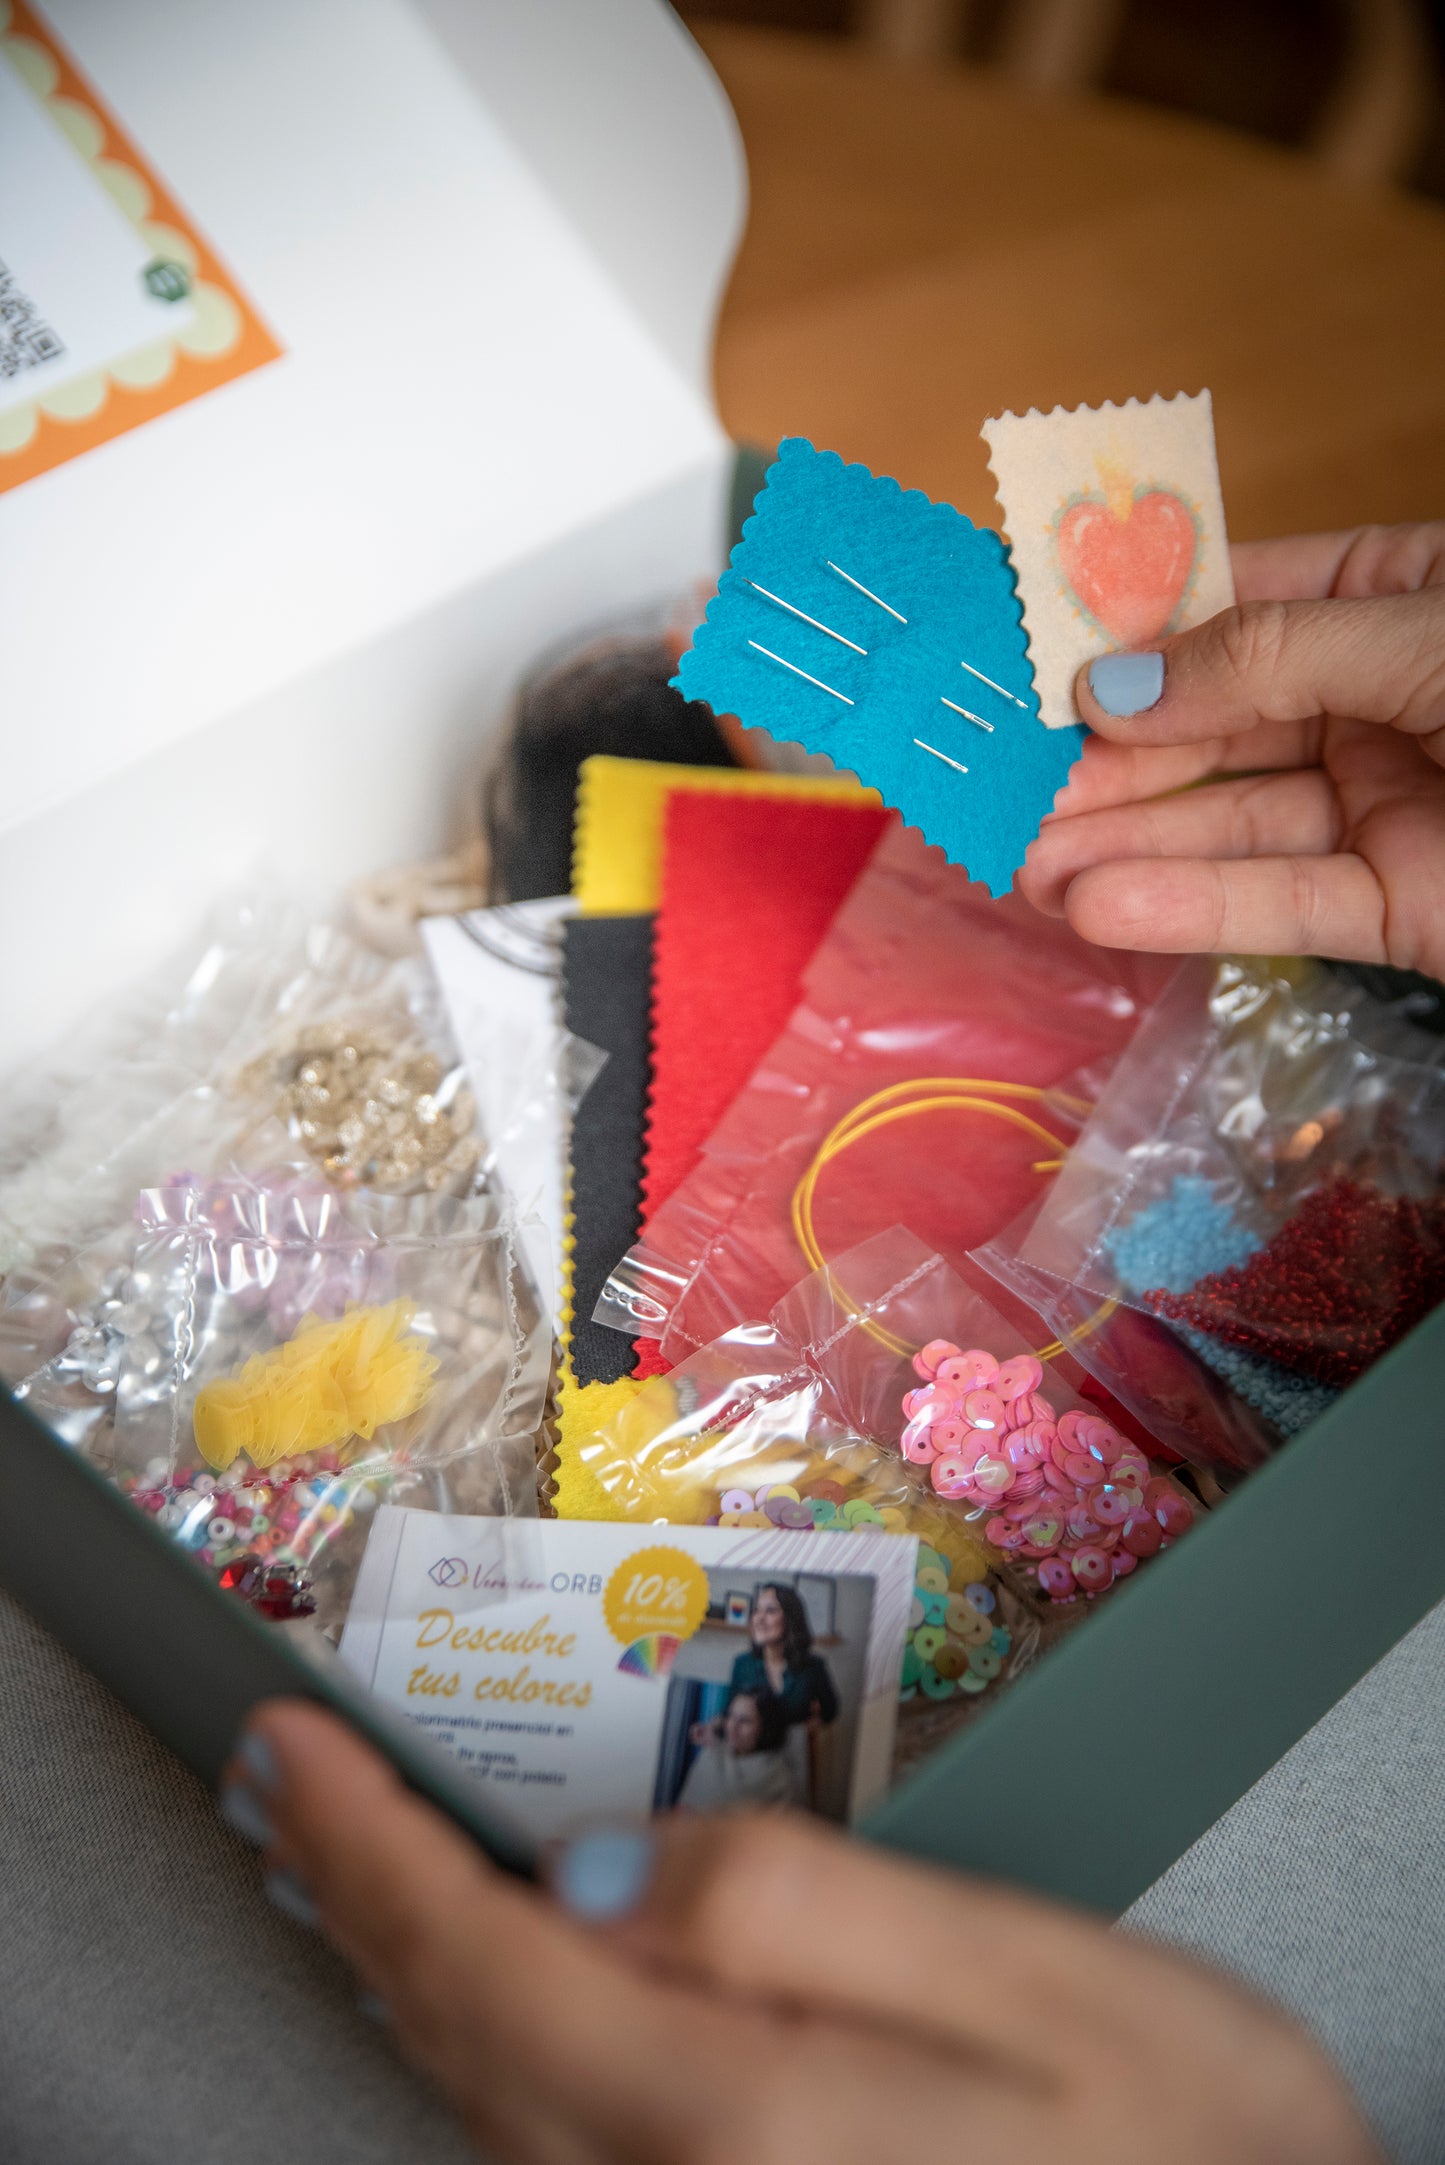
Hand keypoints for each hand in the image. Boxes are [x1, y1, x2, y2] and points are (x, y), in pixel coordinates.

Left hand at [225, 1702, 1379, 2164]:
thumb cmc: (1182, 2128)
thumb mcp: (1027, 1976)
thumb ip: (801, 1911)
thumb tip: (597, 1860)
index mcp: (741, 2113)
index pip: (480, 1958)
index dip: (360, 1843)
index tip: (287, 1744)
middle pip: (453, 2032)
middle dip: (343, 1889)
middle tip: (275, 1775)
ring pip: (481, 2093)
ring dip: (388, 1959)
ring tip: (330, 1850)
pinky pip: (546, 2130)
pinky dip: (469, 2026)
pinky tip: (463, 1971)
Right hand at [1020, 523, 1444, 978]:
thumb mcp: (1426, 635)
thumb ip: (1271, 654)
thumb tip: (1117, 687)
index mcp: (1389, 600)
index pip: (1233, 606)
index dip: (1131, 638)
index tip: (1028, 667)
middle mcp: (1375, 699)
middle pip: (1211, 727)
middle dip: (1107, 761)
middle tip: (1009, 788)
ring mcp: (1385, 804)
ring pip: (1231, 824)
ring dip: (1124, 846)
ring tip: (1025, 864)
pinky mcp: (1399, 907)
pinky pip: (1286, 905)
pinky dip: (1193, 910)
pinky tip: (1100, 906)